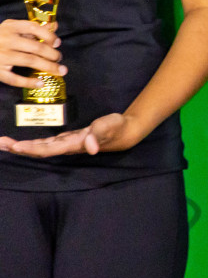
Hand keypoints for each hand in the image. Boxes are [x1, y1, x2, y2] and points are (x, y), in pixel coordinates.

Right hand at [0, 19, 64, 89]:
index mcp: (10, 27)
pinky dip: (29, 82)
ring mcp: (1, 56)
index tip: (57, 43)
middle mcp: (6, 40)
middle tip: (59, 58)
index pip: (34, 28)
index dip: (49, 36)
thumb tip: (54, 25)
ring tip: (59, 70)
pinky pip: (14, 79)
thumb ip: (33, 28)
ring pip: (29, 61)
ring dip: (48, 66)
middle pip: (35, 47)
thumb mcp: (12, 28)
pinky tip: (40, 83)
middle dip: (52, 54)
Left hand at [0, 112, 145, 157]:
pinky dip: (32, 143)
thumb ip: (99, 134)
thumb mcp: (109, 126)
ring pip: (40, 148)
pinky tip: (22, 143)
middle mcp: (66, 147)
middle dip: (19, 148)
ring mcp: (66, 144)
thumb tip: (89, 146)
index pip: (48, 149)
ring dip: (22, 147)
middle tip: (0, 143)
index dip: (31, 149)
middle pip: (38, 150)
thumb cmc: (117, 127)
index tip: (15, 146)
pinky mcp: (67, 140)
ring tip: (4, 143)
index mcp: (73, 145)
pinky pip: (45, 143)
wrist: (125, 131)